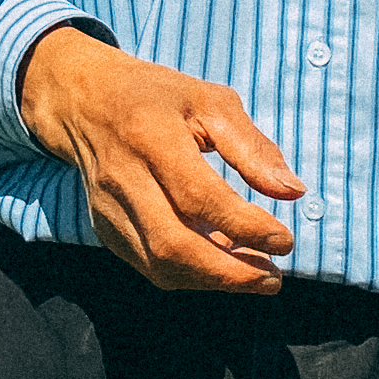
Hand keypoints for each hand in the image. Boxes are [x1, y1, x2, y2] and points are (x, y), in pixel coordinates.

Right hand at [17, 27, 303, 291]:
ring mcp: (108, 208)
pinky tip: (221, 264)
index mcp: (150, 135)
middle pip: (174, 244)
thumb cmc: (157, 98)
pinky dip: (191, 275)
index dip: (246, 226)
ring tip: (255, 274)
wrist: (85, 101)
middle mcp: (122, 177)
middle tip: (273, 278)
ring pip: (160, 265)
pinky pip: (150, 266)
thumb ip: (252, 146)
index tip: (285, 240)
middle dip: (230, 273)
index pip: (199, 196)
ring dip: (213, 280)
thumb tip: (293, 192)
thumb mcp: (210, 101)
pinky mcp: (104, 228)